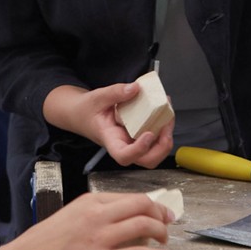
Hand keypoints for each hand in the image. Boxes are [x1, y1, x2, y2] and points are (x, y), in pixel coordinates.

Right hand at [5, 192, 174, 249]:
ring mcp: (101, 238)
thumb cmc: (40, 246)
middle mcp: (98, 215)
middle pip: (142, 205)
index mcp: (90, 202)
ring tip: (165, 242)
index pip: (129, 197)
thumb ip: (93, 217)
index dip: (150, 204)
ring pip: (145, 225)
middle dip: (161, 213)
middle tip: (168, 222)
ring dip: (162, 233)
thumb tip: (119, 225)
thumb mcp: (68, 218)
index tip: (158, 212)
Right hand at [42, 83, 174, 168]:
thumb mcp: (97, 97)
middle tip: (166, 126)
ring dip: (165, 139)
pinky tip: (165, 112)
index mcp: (110, 140)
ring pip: (154, 153)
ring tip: (168, 117)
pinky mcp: (139, 135)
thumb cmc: (86, 110)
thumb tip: (135, 88)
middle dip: (161, 148)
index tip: (149, 134)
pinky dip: (164, 128)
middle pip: (145, 161)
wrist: (81, 114)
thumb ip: (115, 92)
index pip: (124, 156)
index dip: (139, 150)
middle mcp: (123, 145)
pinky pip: (155, 139)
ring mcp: (133, 142)